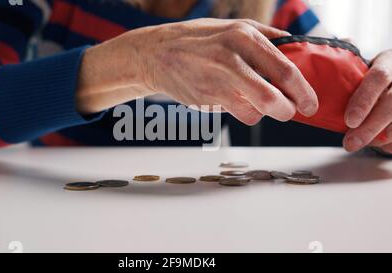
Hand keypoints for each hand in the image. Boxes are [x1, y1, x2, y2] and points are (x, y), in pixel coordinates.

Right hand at [77, 18, 318, 124]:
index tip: (311, 102)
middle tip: (291, 111)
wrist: (157, 54)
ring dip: (265, 113)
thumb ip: (265, 37)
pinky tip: (239, 103)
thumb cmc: (197, 40)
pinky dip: (245, 113)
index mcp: (244, 35)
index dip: (303, 90)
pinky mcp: (206, 98)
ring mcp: (216, 80)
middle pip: (273, 97)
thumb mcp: (232, 27)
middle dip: (288, 110)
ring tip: (261, 105)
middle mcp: (231, 57)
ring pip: (256, 111)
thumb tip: (297, 49)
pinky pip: (238, 114)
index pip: (285, 68)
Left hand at [344, 50, 391, 152]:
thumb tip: (331, 50)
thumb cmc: (370, 78)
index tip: (349, 120)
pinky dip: (391, 143)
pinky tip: (379, 144)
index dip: (364, 100)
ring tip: (360, 143)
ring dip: (380, 137)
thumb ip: (348, 64)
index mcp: (390, 61)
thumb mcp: (363, 66)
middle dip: (369, 127)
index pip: (379, 77)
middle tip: (350, 143)